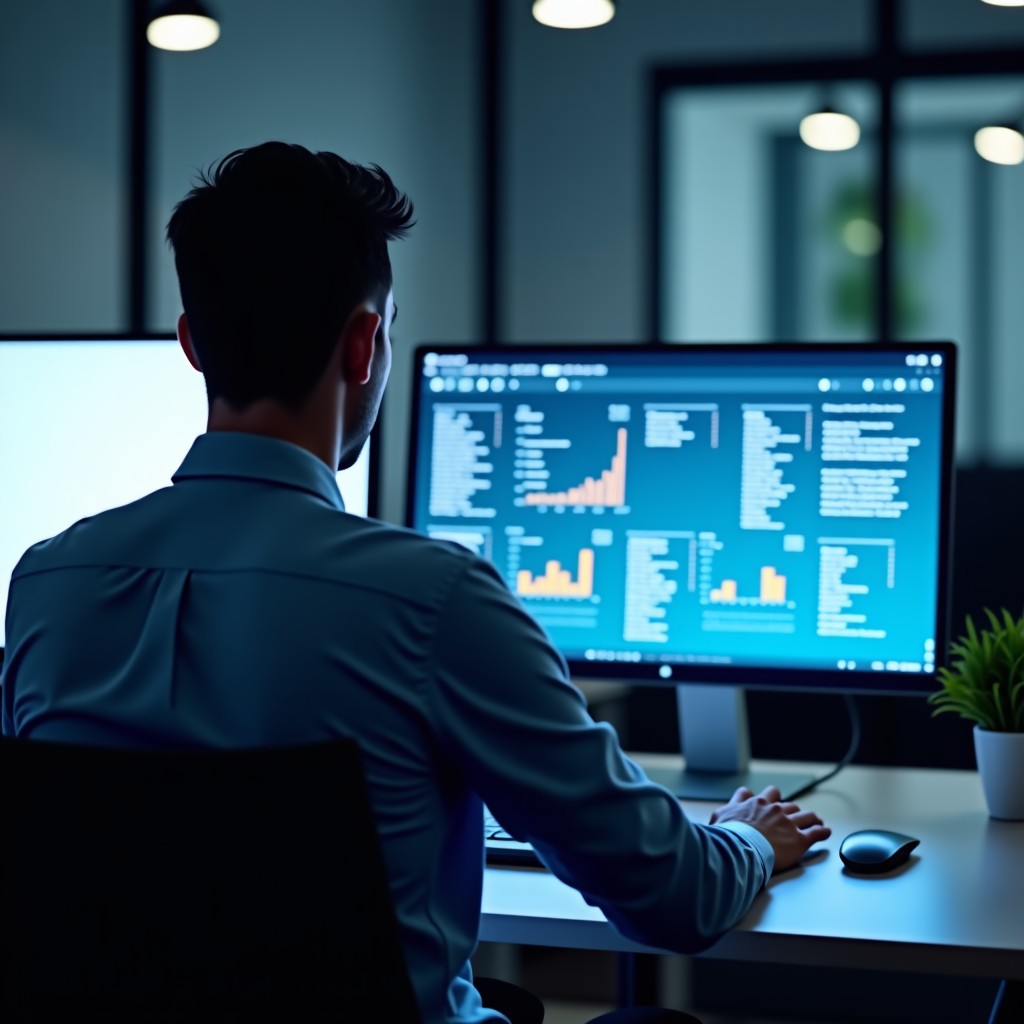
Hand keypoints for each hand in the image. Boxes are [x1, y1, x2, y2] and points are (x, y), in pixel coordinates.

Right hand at [709, 784, 830, 873]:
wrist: (739, 849)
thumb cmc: (728, 836)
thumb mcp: (722, 815)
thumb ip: (733, 805)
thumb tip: (736, 799)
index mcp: (757, 803)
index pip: (769, 794)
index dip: (773, 798)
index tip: (774, 801)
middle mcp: (775, 810)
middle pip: (790, 805)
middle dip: (793, 811)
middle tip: (796, 816)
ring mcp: (788, 824)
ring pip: (806, 816)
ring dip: (812, 818)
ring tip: (816, 821)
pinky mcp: (799, 840)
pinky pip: (816, 833)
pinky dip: (822, 831)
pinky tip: (825, 832)